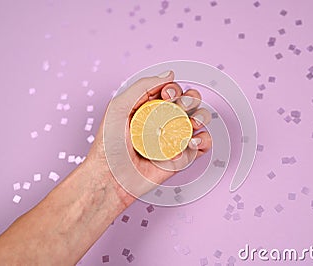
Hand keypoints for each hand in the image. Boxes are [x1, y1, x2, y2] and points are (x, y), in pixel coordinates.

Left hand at [86, 71, 211, 206]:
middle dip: (190, 100)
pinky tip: (191, 143)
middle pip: (190, 102)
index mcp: (150, 107)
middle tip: (179, 108)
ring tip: (191, 125)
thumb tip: (169, 74)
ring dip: (201, 117)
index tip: (167, 96)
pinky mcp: (181, 157)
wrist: (111, 179)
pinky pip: (202, 145)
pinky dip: (203, 141)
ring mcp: (173, 138)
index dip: (174, 89)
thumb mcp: (118, 107)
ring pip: (200, 120)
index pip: (172, 90)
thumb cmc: (109, 146)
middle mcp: (164, 121)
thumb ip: (142, 86)